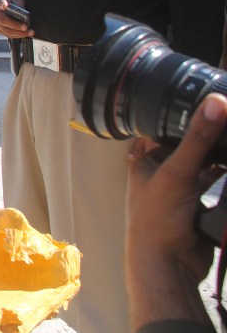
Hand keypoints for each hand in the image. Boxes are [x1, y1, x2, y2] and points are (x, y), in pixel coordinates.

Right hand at [0, 0, 33, 37]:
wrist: (7, 9)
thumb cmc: (13, 5)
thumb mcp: (17, 0)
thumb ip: (19, 4)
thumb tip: (23, 12)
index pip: (0, 3)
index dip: (2, 5)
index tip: (5, 6)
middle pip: (3, 21)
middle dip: (15, 25)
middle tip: (25, 27)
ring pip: (6, 30)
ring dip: (19, 33)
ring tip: (29, 32)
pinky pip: (8, 35)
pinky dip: (17, 35)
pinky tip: (25, 34)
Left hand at [126, 94, 226, 327]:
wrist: (168, 264)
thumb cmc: (156, 220)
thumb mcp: (178, 172)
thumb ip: (197, 139)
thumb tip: (214, 104)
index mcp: (144, 158)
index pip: (165, 126)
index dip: (186, 114)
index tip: (211, 101)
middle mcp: (159, 170)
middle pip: (188, 145)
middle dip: (207, 138)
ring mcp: (178, 188)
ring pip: (203, 163)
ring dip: (217, 157)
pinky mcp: (196, 205)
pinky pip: (213, 183)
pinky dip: (223, 176)